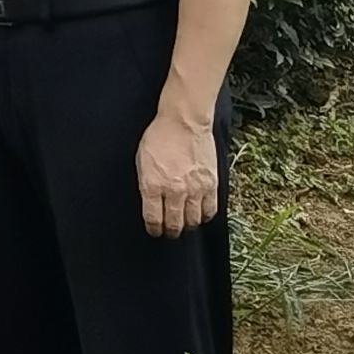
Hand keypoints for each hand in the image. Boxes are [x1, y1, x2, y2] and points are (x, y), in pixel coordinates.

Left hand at [137, 107, 221, 236]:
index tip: (154, 230)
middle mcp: (174, 191)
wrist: (183, 122)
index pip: (153, 219)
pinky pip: (210, 210)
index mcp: (152, 185)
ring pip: (193, 221)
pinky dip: (205, 216)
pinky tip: (200, 213)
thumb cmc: (159, 136)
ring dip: (188, 225)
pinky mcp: (211, 185)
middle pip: (174, 224)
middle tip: (170, 231)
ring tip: (185, 222)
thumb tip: (150, 202)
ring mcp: (194, 189)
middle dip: (170, 231)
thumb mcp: (141, 161)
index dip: (153, 229)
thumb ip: (145, 184)